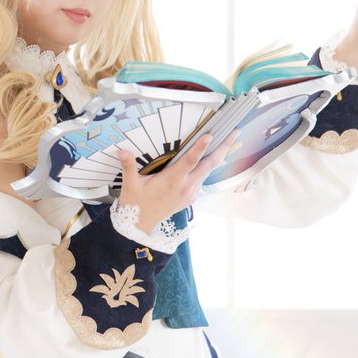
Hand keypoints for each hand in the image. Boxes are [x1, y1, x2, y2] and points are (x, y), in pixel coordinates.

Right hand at [117, 132, 237, 231]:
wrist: (140, 225)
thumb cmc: (135, 204)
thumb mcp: (130, 184)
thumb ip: (128, 166)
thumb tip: (122, 150)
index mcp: (172, 181)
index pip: (190, 161)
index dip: (200, 147)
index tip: (210, 135)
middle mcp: (186, 186)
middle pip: (209, 164)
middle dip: (223, 147)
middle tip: (235, 131)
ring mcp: (191, 192)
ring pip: (208, 170)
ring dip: (219, 155)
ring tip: (229, 140)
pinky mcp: (191, 196)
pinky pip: (202, 178)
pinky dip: (209, 165)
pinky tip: (212, 157)